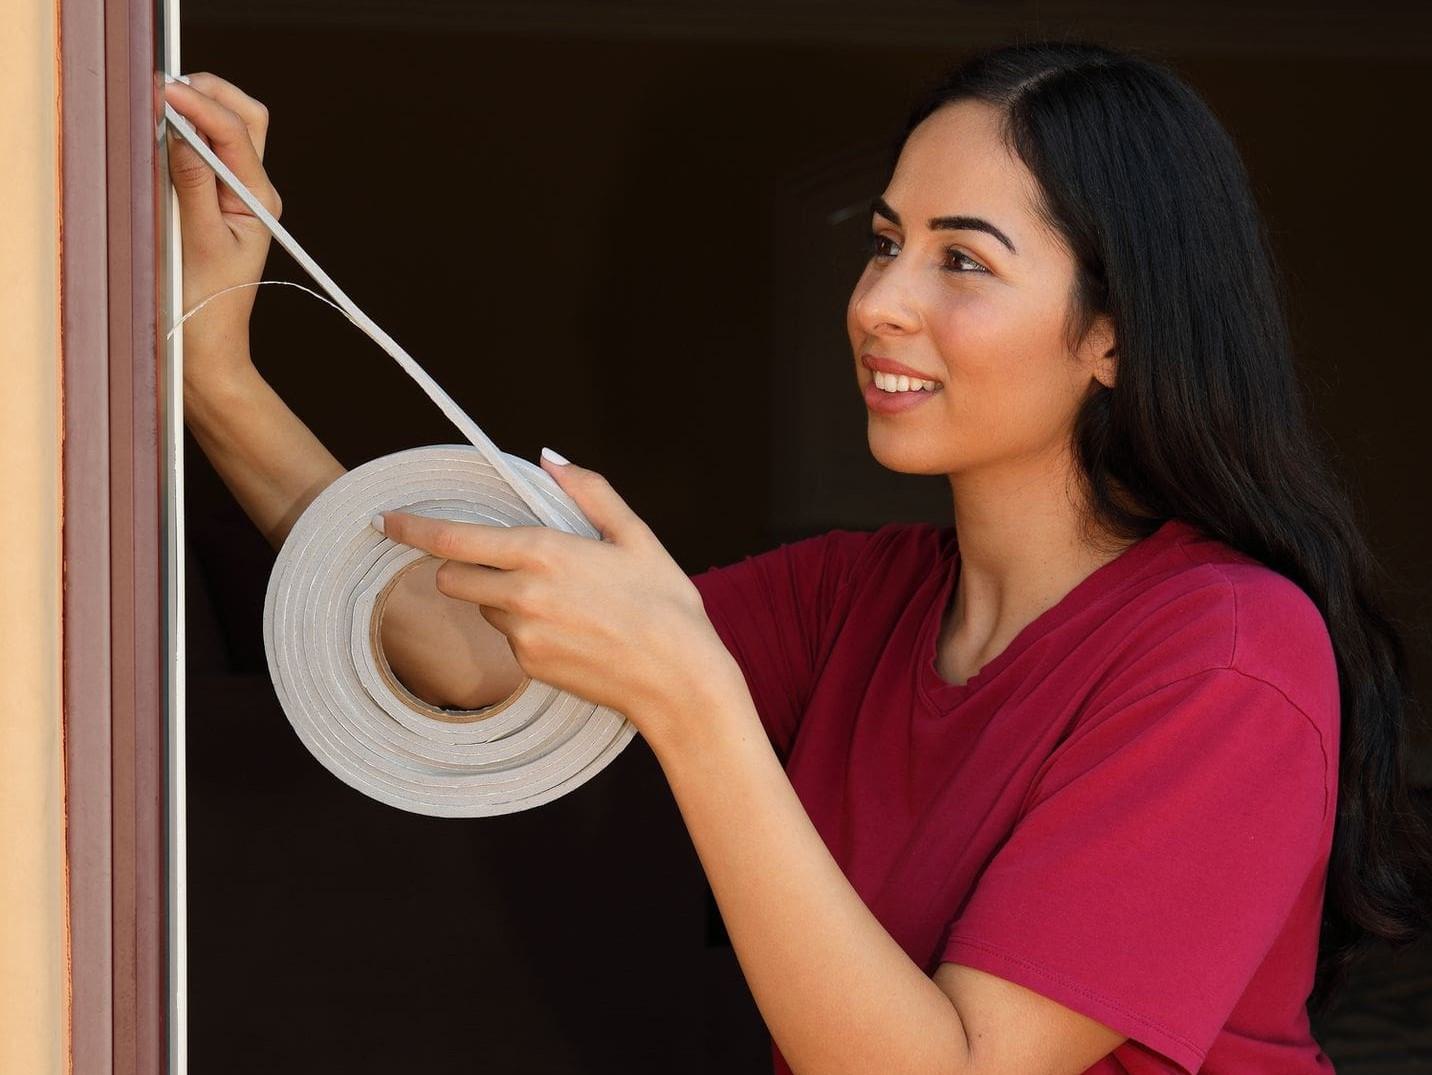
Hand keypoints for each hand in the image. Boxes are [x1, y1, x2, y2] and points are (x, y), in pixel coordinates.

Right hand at [162, 72, 281, 386]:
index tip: (164, 90)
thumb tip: (181, 132)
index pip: (236, 133)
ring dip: (200, 109)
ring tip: (161, 105)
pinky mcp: (215, 202)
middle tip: (165, 89)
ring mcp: (236, 194)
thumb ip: (193, 184)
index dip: (201, 104)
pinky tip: (164, 134)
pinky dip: (188, 132)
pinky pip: (208, 153)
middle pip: (246, 119)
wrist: (208, 346)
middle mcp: (253, 191)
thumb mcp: (198, 241)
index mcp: (259, 199)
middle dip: (210, 94)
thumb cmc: (207, 303)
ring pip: (229, 130)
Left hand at [376, 452, 746, 750]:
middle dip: (461, 567)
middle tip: (499, 561)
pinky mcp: (530, 668)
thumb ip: (589, 491)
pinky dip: (526, 629)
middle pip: (451, 578)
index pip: (454, 539)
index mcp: (543, 553)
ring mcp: (522, 637)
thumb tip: (549, 459)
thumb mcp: (636, 536)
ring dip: (500, 598)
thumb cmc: (666, 604)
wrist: (679, 680)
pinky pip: (509, 640)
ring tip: (562, 600)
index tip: (385, 520)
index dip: (412, 528)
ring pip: (483, 609)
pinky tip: (572, 629)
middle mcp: (522, 595)